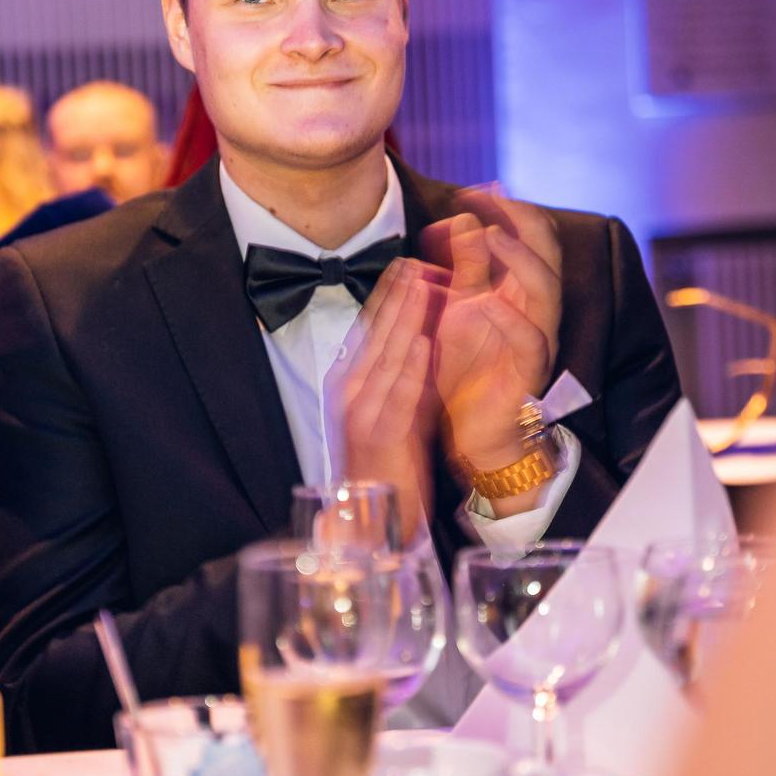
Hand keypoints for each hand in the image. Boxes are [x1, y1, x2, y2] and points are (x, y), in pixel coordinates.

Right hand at [331, 258, 434, 543]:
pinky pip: (398, 395)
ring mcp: (363, 414)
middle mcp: (351, 393)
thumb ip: (406, 376)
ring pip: (386, 356)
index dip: (388, 296)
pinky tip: (425, 340)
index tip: (405, 264)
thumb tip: (422, 338)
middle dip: (395, 296)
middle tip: (413, 258)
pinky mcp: (381, 436)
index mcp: (352, 384)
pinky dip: (411, 367)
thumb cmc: (388, 464)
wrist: (370, 517)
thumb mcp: (397, 410)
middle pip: (375, 335)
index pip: (371, 331)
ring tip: (421, 282)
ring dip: (404, 318)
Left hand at [430, 184, 561, 472]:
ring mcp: (536, 340)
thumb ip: (464, 266)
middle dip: (521, 221)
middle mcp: (535, 311)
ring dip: (519, 259)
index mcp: (518, 292)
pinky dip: (508, 317)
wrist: (471, 433)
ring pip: (546, 290)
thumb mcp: (457, 309)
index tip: (474, 188)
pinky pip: (530, 340)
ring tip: (491, 235)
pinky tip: (484, 299)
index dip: (505, 209)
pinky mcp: (529, 372)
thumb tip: (464, 218)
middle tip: (492, 198)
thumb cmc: (466, 371)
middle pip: (546, 253)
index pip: (526, 237)